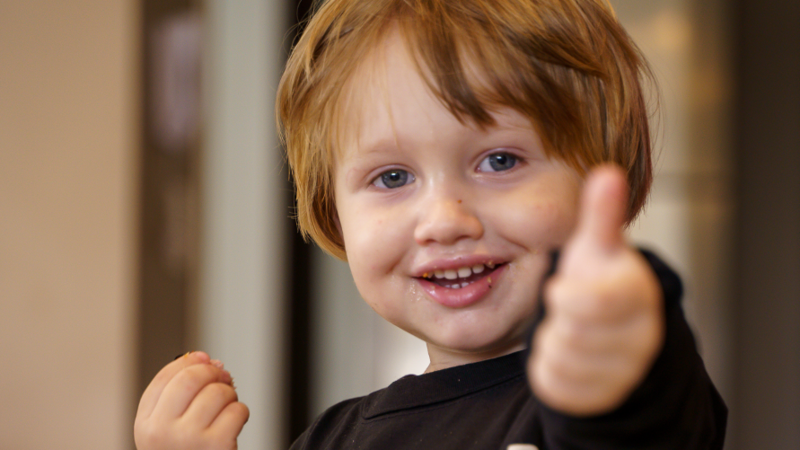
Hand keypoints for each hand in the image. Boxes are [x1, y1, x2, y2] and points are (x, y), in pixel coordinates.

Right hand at [134, 351, 249, 449]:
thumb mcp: (169, 430)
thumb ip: (178, 396)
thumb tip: (203, 357)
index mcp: (145, 426)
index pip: (164, 378)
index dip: (188, 362)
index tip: (204, 359)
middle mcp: (161, 432)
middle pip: (190, 379)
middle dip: (212, 372)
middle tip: (222, 379)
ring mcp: (188, 440)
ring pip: (218, 392)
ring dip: (230, 394)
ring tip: (227, 407)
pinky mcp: (216, 447)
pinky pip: (237, 410)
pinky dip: (241, 413)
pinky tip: (234, 425)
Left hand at [528, 165, 663, 415]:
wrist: (607, 329)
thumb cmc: (597, 279)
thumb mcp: (595, 246)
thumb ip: (600, 213)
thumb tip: (607, 174)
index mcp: (638, 296)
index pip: (594, 301)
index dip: (567, 296)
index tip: (561, 289)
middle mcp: (641, 337)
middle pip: (575, 332)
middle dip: (559, 319)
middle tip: (565, 310)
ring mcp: (624, 370)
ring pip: (564, 359)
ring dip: (553, 341)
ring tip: (566, 328)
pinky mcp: (601, 395)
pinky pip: (557, 385)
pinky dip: (548, 367)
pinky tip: (563, 351)